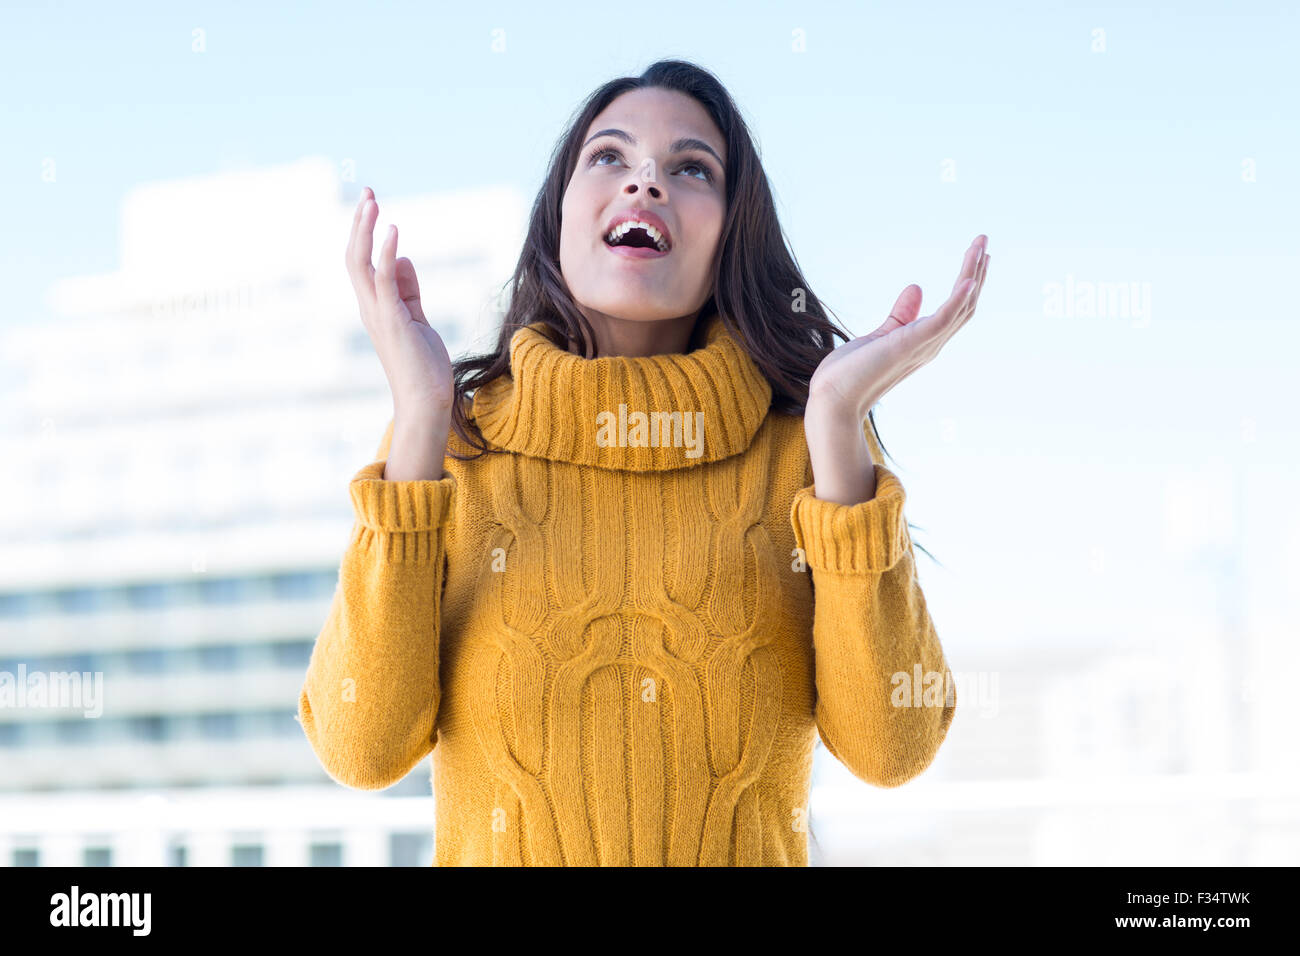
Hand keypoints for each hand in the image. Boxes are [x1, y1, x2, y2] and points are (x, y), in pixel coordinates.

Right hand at [345, 187, 454, 421]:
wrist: (426, 401)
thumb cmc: (422, 365)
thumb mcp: (416, 318)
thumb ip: (407, 289)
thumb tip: (400, 257)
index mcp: (374, 306)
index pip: (361, 262)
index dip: (364, 232)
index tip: (372, 205)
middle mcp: (369, 307)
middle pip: (353, 257)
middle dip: (359, 223)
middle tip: (368, 193)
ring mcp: (378, 314)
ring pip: (359, 264)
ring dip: (364, 230)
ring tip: (372, 202)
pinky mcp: (393, 320)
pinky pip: (383, 281)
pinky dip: (385, 253)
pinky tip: (392, 231)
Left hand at [806, 235, 989, 421]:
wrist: (834, 399)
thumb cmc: (852, 373)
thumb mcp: (881, 335)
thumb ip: (901, 315)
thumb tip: (916, 287)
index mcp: (924, 342)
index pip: (956, 310)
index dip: (968, 283)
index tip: (976, 255)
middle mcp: (931, 345)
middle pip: (965, 305)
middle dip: (976, 272)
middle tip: (984, 241)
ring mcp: (924, 345)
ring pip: (960, 307)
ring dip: (972, 275)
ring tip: (981, 246)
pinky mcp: (912, 344)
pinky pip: (943, 319)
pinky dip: (958, 299)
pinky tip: (968, 279)